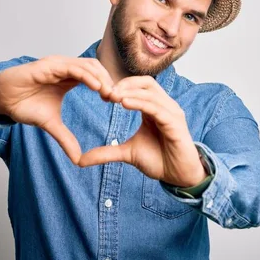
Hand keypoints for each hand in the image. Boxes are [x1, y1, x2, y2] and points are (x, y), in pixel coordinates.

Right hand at [0, 56, 113, 163]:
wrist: (1, 99)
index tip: (118, 103)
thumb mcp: (50, 124)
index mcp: (69, 77)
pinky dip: (87, 76)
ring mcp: (57, 64)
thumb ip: (65, 138)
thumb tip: (78, 159)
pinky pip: (72, 68)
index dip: (108, 87)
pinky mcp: (48, 65)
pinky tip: (97, 87)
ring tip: (111, 94)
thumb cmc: (23, 104)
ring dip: (102, 79)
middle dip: (109, 82)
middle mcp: (65, 67)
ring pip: (87, 66)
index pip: (96, 76)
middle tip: (120, 99)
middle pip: (96, 69)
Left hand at [78, 76, 206, 187]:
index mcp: (154, 108)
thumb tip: (80, 160)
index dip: (120, 87)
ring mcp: (172, 112)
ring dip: (130, 92)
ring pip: (150, 92)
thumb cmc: (159, 161)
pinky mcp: (176, 123)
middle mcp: (165, 106)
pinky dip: (141, 103)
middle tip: (105, 92)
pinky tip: (124, 104)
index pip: (138, 86)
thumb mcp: (127, 153)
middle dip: (124, 85)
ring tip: (112, 96)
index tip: (101, 94)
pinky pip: (157, 107)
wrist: (179, 177)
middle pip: (145, 82)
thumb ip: (106, 152)